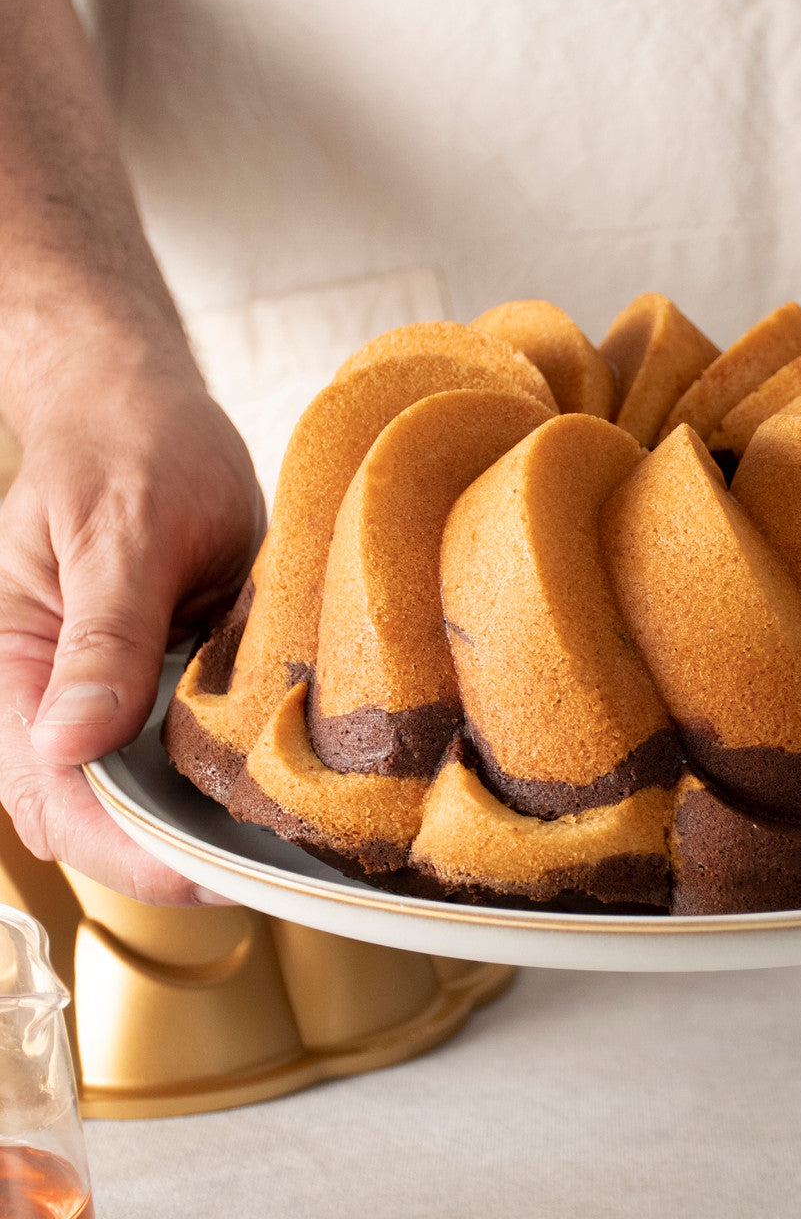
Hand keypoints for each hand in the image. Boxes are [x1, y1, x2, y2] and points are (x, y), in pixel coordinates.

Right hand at [0, 351, 263, 904]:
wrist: (146, 411)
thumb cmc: (125, 452)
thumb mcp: (117, 532)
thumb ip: (101, 635)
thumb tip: (70, 741)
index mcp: (21, 670)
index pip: (57, 801)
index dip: (129, 854)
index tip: (211, 873)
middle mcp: (66, 699)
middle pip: (105, 821)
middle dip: (179, 861)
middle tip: (274, 870)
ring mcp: (120, 695)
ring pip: (153, 797)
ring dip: (211, 827)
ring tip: (289, 842)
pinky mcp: (170, 681)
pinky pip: (195, 751)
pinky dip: (235, 776)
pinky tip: (287, 782)